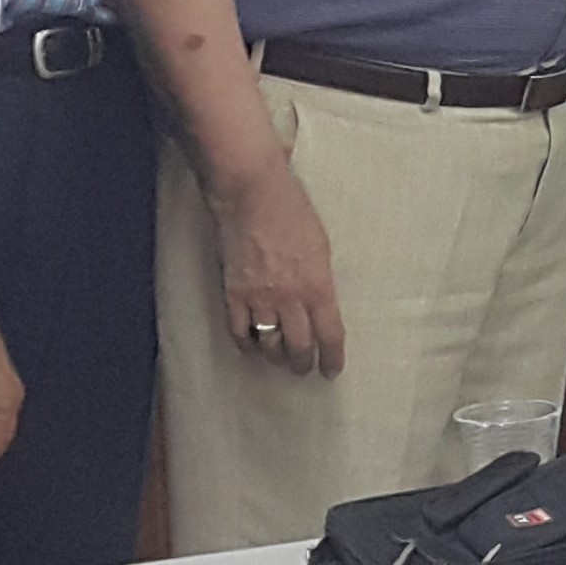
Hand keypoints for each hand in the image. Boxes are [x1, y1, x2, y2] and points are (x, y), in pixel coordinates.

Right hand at [206, 154, 345, 376]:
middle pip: (299, 347)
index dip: (332, 358)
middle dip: (303, 362)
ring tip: (279, 359)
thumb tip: (321, 303)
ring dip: (276, 357)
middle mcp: (290, 298)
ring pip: (269, 345)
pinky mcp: (233, 294)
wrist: (252, 194)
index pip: (330, 334)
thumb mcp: (321, 246)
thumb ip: (320, 279)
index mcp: (318, 286)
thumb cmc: (292, 212)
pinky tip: (251, 345)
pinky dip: (246, 344)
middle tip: (304, 367)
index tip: (332, 370)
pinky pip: (239, 332)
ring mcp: (259, 298)